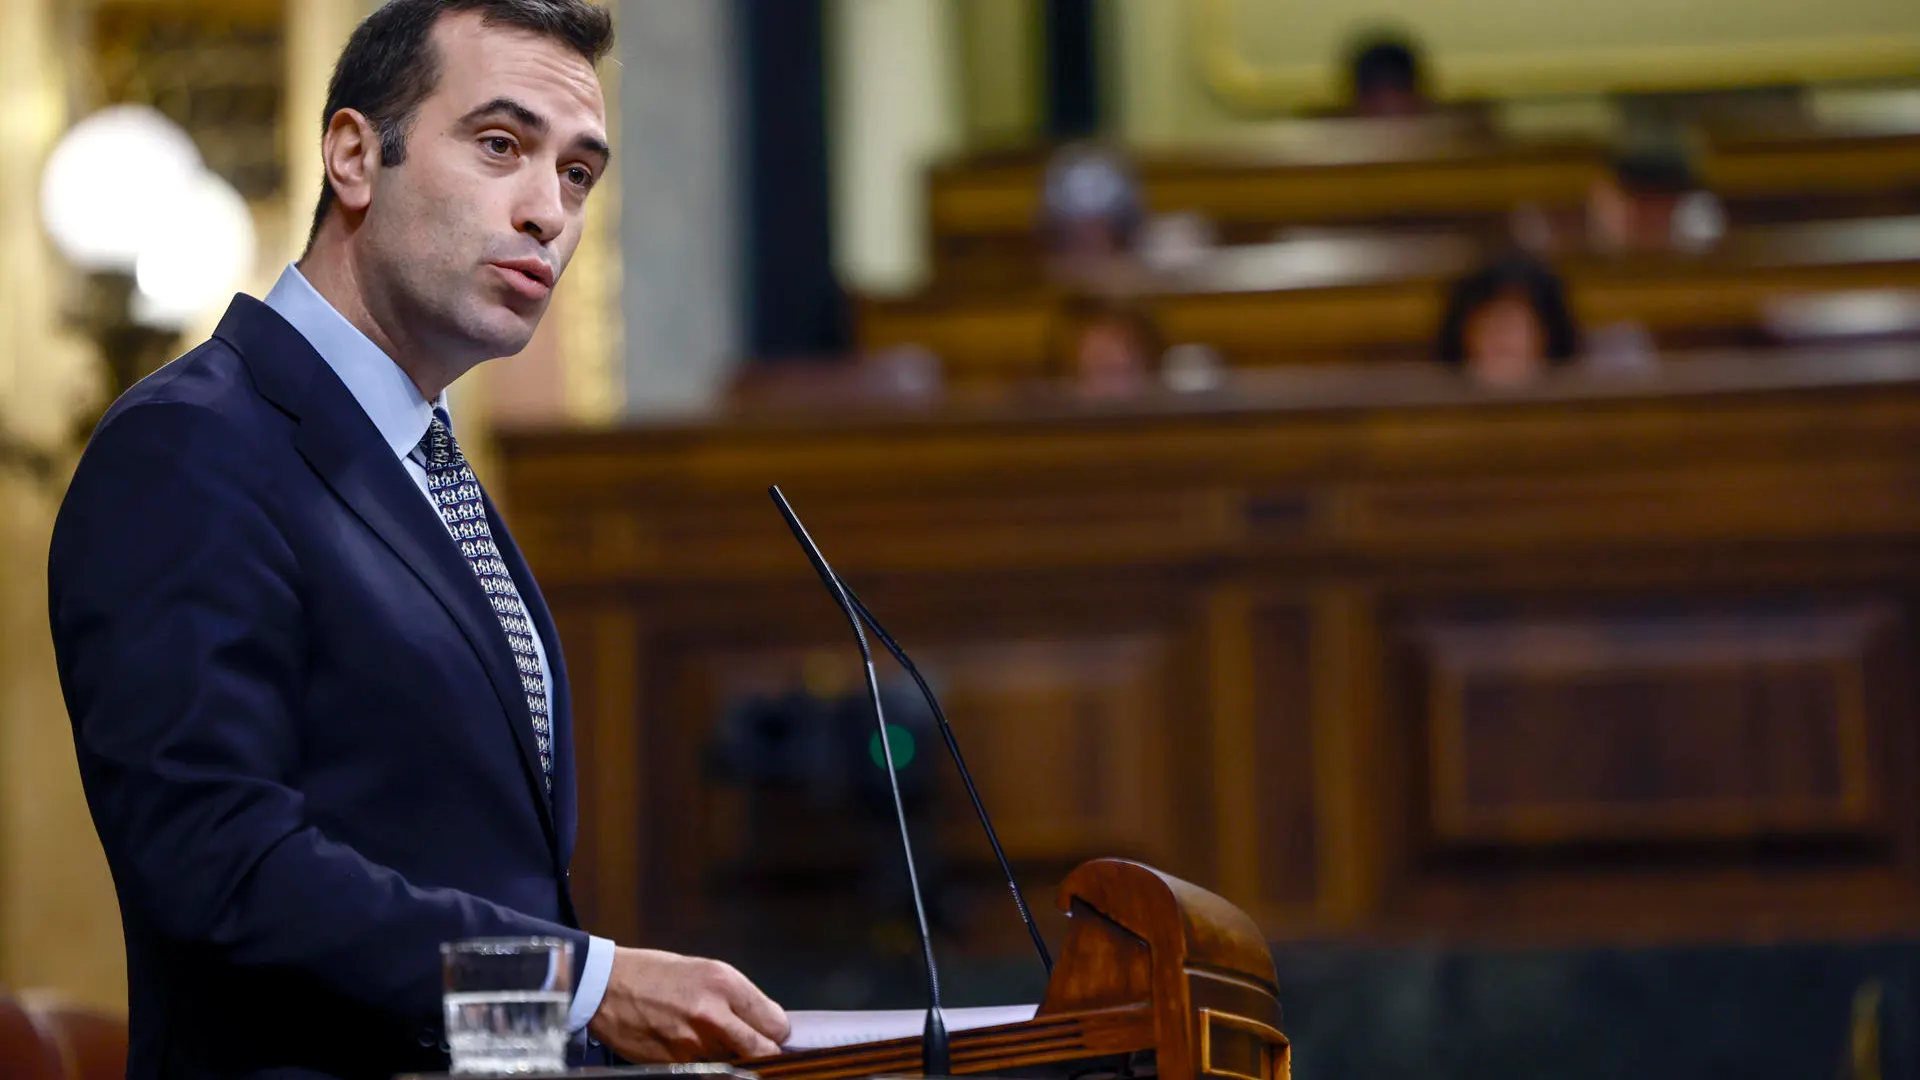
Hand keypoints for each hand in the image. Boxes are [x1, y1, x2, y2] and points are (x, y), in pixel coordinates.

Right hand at [587, 947, 788, 1061]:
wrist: (607, 986)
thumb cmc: (657, 975)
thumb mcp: (706, 971)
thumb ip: (738, 998)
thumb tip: (766, 1024)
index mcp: (725, 984)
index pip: (776, 1024)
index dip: (776, 1031)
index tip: (771, 1032)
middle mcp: (712, 1015)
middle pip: (763, 1052)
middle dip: (764, 1052)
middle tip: (755, 1046)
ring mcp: (693, 1044)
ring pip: (735, 1064)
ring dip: (731, 1057)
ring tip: (711, 1039)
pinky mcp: (675, 1064)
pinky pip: (707, 1070)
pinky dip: (706, 1063)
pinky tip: (690, 1046)